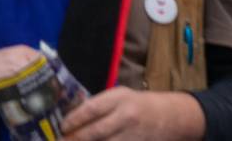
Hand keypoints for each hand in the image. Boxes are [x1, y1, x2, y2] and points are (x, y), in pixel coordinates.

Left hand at [64, 86, 206, 140]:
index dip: (74, 119)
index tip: (62, 126)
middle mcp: (126, 116)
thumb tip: (73, 117)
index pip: (92, 109)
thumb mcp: (120, 96)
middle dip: (76, 138)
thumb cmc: (137, 104)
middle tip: (63, 140)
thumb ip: (100, 105)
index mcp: (119, 98)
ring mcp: (133, 135)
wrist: (169, 117)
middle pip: (96, 131)